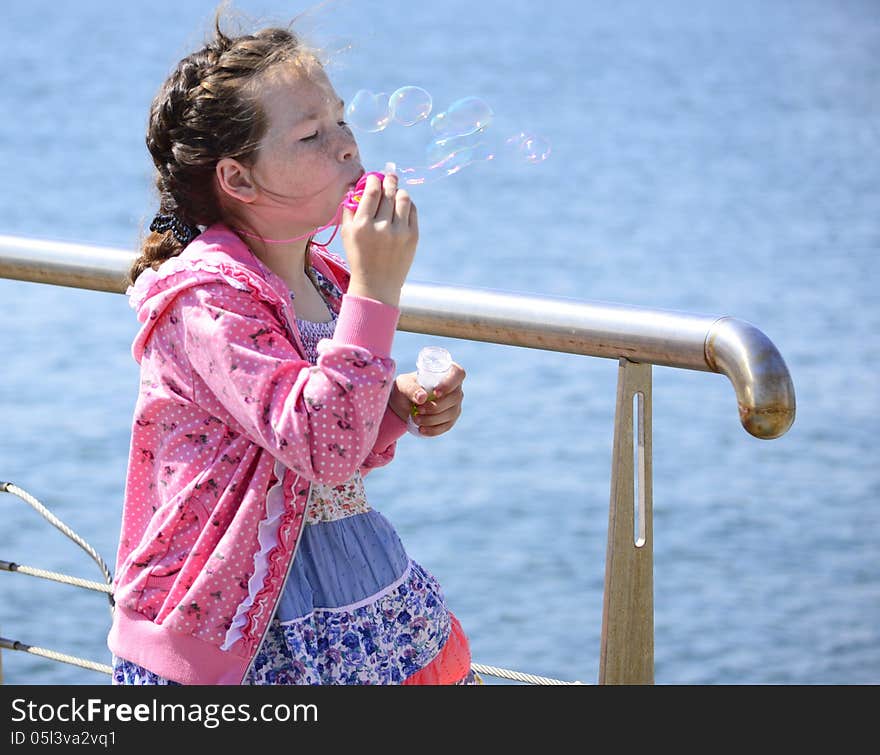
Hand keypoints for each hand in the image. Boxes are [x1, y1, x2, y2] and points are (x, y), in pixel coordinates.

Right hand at [341, 172, 418, 307]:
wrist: (377, 285)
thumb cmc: (359, 257)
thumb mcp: (347, 234)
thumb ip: (349, 209)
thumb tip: (357, 187)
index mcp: (362, 226)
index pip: (372, 191)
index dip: (374, 179)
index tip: (374, 177)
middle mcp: (381, 227)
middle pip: (389, 192)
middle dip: (389, 180)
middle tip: (389, 176)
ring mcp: (399, 232)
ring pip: (403, 198)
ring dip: (399, 191)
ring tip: (395, 192)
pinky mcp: (413, 237)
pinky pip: (412, 210)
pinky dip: (407, 204)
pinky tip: (402, 206)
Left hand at [389, 363, 466, 436]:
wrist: (403, 404)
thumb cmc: (405, 388)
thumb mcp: (403, 384)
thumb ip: (410, 388)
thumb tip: (422, 398)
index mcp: (446, 372)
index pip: (458, 373)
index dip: (450, 383)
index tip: (435, 393)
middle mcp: (455, 388)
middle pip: (455, 397)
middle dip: (436, 406)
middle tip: (419, 409)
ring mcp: (455, 404)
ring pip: (451, 413)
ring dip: (432, 419)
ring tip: (415, 419)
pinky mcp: (450, 419)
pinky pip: (447, 426)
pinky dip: (433, 430)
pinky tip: (421, 429)